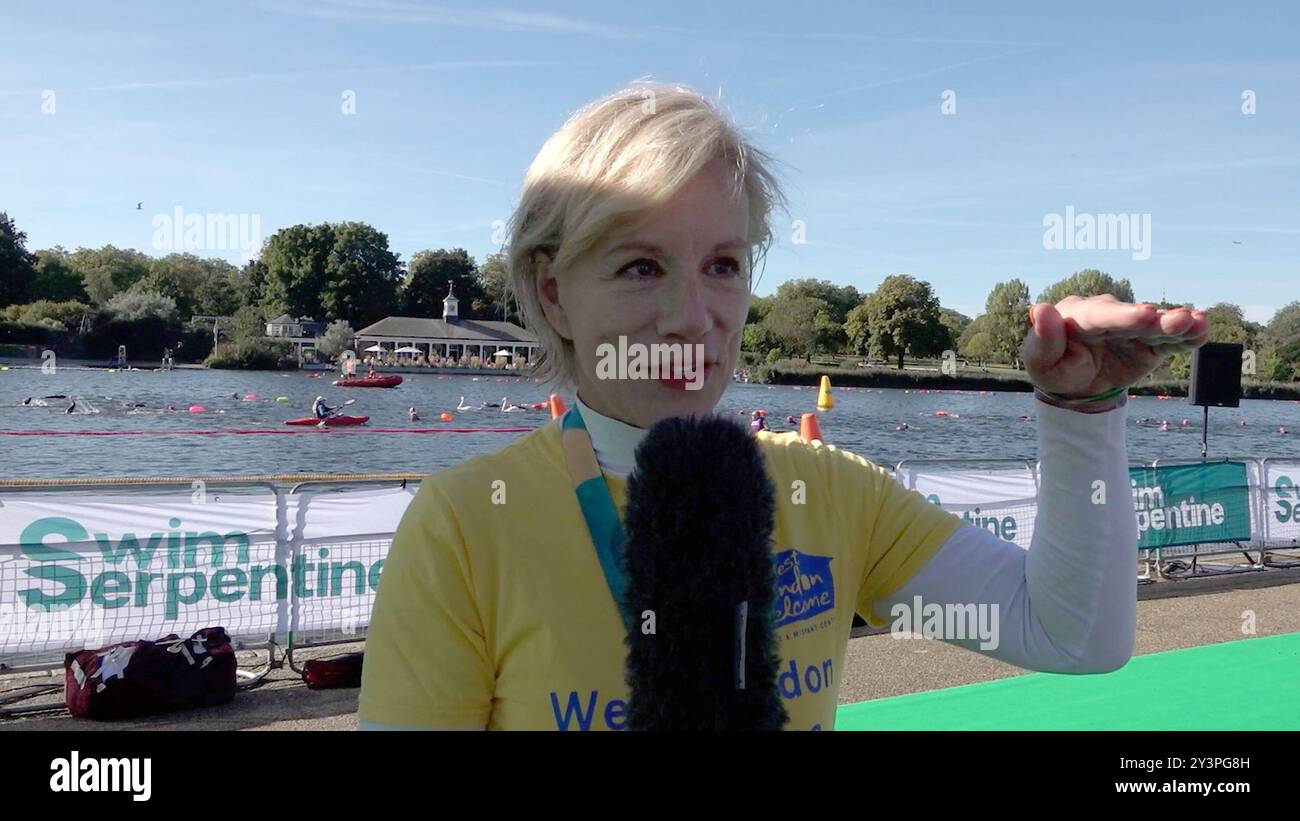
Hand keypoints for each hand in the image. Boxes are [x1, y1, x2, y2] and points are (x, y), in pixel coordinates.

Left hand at [1022, 295, 1209, 404]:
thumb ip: (1043, 339)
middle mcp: (1109, 315)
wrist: (1075, 385)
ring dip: (1177, 325)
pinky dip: (1186, 337)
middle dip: (1156, 319)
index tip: (1146, 315)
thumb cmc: (1054, 369)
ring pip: (1156, 326)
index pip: (1102, 316)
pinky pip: (1169, 340)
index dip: (1125, 316)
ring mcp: (1132, 327)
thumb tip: (1040, 309)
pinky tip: (1202, 331)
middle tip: (1180, 319)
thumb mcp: (1040, 362)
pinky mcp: (1150, 342)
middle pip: (1134, 318)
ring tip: (1198, 322)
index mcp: (1079, 316)